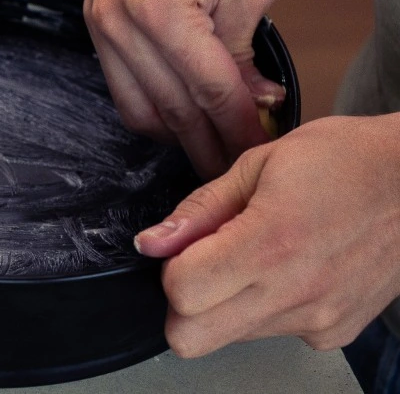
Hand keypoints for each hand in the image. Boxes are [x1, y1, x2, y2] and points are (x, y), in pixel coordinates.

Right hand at [83, 0, 281, 178]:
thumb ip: (246, 52)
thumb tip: (252, 101)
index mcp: (161, 8)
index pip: (209, 90)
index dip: (239, 127)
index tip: (257, 146)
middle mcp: (121, 19)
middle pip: (172, 109)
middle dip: (210, 144)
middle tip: (236, 164)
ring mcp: (101, 20)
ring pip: (138, 108)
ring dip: (177, 135)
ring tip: (210, 145)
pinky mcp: (94, 17)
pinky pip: (119, 84)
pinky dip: (150, 108)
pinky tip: (178, 114)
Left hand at [135, 115, 399, 355]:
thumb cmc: (345, 159)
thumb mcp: (261, 161)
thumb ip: (202, 207)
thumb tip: (154, 241)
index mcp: (271, 241)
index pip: (181, 293)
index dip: (170, 264)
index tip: (185, 242)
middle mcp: (294, 293)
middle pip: (192, 338)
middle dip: (184, 300)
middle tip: (207, 257)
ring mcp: (317, 321)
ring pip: (230, 338)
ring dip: (225, 302)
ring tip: (259, 249)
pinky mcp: (333, 334)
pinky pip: (272, 333)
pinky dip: (264, 306)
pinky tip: (289, 265)